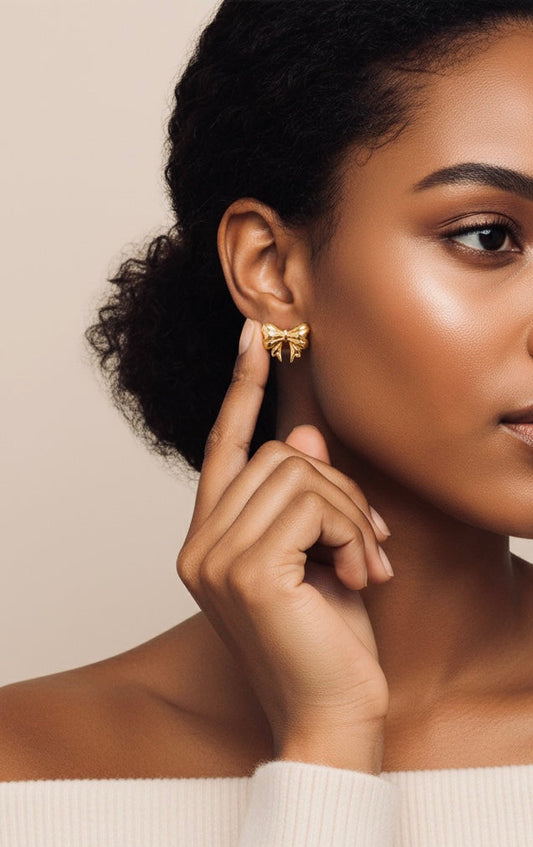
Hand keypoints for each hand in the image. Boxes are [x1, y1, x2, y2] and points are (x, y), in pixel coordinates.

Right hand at [176, 319, 392, 772]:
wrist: (332, 714)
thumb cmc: (325, 639)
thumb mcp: (319, 555)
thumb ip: (302, 496)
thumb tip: (299, 434)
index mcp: (209, 541)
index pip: (223, 448)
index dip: (241, 390)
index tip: (256, 338)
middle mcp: (199, 545)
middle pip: (276, 454)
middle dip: (336, 489)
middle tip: (367, 542)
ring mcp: (215, 556)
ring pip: (298, 472)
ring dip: (350, 513)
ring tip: (368, 564)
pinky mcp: (248, 568)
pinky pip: (312, 502)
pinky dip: (352, 530)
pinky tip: (362, 576)